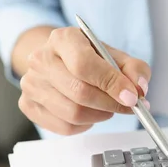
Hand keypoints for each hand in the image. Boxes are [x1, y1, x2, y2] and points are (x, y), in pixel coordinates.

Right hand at [18, 27, 150, 134]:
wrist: (61, 62)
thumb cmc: (91, 60)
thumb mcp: (117, 57)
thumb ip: (135, 69)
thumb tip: (139, 89)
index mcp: (63, 39)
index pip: (84, 65)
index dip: (112, 84)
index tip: (132, 97)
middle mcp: (41, 59)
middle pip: (79, 93)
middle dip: (110, 104)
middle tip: (127, 106)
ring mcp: (31, 83)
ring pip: (73, 113)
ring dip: (99, 116)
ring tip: (107, 107)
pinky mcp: (28, 105)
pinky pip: (64, 127)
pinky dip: (85, 126)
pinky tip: (90, 114)